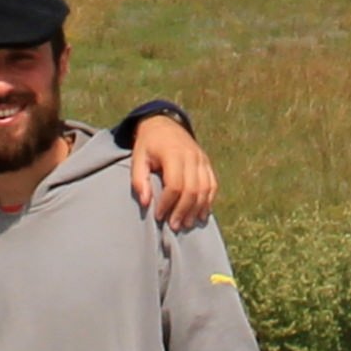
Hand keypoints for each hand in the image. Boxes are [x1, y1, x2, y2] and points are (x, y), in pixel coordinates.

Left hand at [128, 115, 217, 229]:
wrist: (165, 124)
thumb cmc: (148, 145)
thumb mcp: (137, 158)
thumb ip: (138, 179)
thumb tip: (146, 203)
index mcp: (173, 153)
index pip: (175, 185)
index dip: (168, 203)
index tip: (159, 216)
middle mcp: (191, 156)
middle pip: (192, 189)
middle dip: (183, 211)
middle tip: (174, 226)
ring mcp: (202, 159)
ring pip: (205, 189)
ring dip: (197, 210)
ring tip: (186, 224)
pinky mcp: (207, 163)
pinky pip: (212, 185)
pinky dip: (208, 201)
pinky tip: (201, 215)